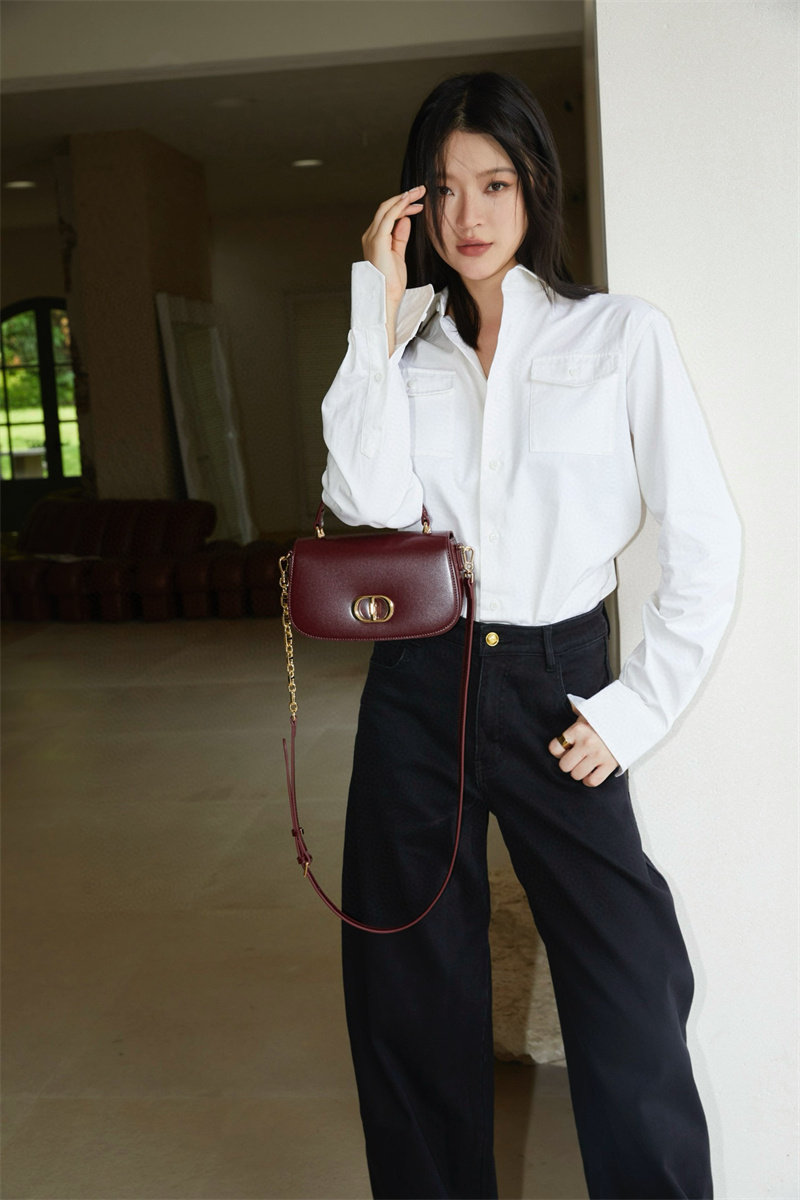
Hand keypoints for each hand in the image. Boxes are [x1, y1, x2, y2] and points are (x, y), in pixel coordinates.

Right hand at [361, 186, 425, 311]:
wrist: (386, 297)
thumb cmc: (391, 282)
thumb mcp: (398, 254)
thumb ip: (400, 237)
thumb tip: (405, 220)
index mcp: (374, 239)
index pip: (388, 216)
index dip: (403, 206)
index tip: (418, 203)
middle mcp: (370, 236)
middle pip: (386, 209)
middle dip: (404, 197)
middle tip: (420, 190)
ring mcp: (372, 237)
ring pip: (387, 209)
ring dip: (403, 198)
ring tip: (419, 192)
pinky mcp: (378, 241)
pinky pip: (388, 217)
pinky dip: (399, 206)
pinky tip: (409, 200)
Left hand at [548, 707, 618, 787]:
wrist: (631, 721)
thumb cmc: (606, 717)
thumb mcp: (590, 710)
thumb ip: (577, 709)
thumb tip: (570, 704)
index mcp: (578, 729)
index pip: (555, 748)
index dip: (557, 750)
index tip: (564, 749)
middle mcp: (587, 743)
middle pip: (564, 765)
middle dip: (567, 764)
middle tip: (574, 759)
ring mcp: (598, 755)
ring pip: (576, 775)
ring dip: (578, 772)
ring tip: (583, 765)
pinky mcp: (610, 764)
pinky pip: (593, 781)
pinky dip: (589, 780)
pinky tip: (590, 773)